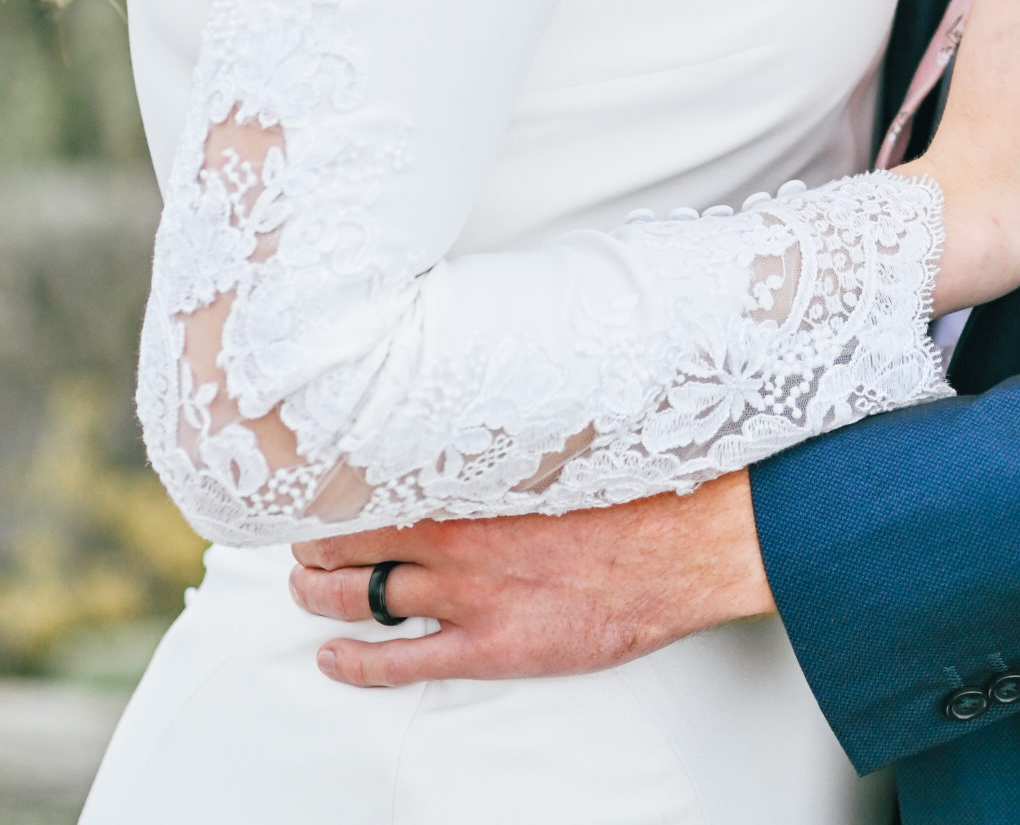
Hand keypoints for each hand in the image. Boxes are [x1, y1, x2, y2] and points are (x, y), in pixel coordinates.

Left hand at [289, 470, 772, 686]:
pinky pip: (402, 662)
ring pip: (362, 597)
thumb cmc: (629, 486)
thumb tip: (476, 396)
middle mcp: (456, 535)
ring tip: (302, 586)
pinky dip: (357, 663)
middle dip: (314, 539)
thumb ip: (504, 432)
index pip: (373, 477)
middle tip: (297, 534)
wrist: (681, 544)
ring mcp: (468, 595)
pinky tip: (332, 658)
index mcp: (470, 478)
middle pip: (352, 539)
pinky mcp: (490, 646)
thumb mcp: (558, 438)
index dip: (332, 483)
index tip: (312, 475)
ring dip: (319, 594)